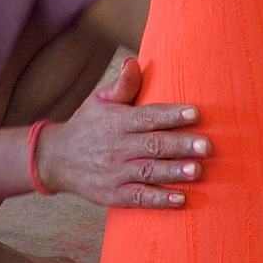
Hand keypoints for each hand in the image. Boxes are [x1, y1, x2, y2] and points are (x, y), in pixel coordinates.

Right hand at [36, 57, 209, 207]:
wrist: (56, 160)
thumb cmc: (87, 126)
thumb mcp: (99, 101)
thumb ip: (122, 85)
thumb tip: (134, 62)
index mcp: (117, 121)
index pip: (147, 116)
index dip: (171, 115)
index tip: (195, 113)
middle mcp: (117, 147)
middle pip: (152, 145)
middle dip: (180, 146)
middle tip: (206, 147)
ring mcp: (115, 173)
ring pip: (148, 171)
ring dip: (173, 172)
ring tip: (197, 171)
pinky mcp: (113, 195)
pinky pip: (138, 197)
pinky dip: (158, 200)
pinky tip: (180, 200)